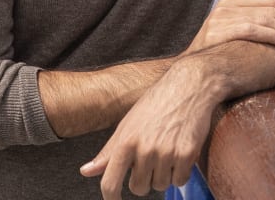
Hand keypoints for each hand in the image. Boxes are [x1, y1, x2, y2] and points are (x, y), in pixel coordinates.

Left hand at [81, 60, 215, 197]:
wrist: (188, 86)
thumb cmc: (155, 104)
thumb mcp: (127, 124)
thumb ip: (108, 152)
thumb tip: (86, 171)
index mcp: (125, 141)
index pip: (110, 182)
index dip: (110, 198)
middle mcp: (144, 149)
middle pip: (139, 188)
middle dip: (144, 179)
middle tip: (149, 159)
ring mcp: (167, 153)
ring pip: (161, 186)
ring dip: (163, 174)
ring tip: (166, 150)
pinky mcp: (187, 154)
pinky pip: (179, 181)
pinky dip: (180, 172)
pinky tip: (179, 152)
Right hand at [185, 0, 274, 53]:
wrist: (191, 72)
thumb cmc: (218, 57)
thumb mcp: (234, 36)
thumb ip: (253, 27)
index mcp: (232, 3)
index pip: (271, 0)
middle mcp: (226, 6)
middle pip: (271, 8)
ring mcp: (221, 17)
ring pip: (265, 18)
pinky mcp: (219, 30)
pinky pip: (252, 29)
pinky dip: (271, 34)